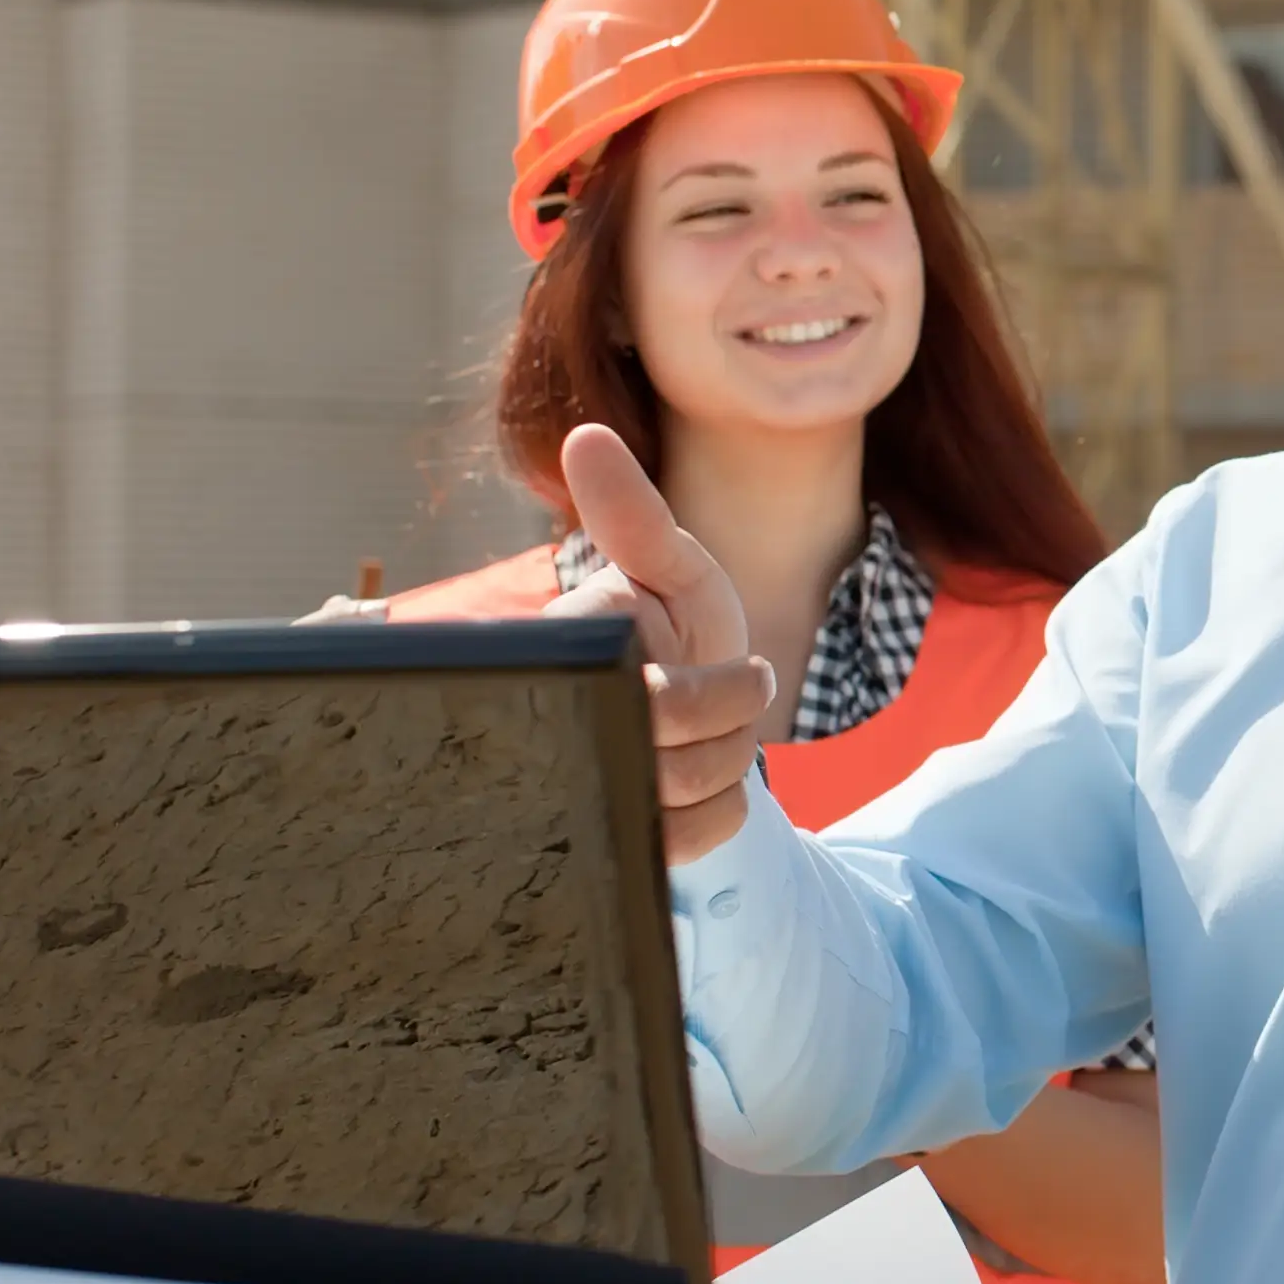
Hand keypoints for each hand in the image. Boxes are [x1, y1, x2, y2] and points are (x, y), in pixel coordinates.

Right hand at [552, 423, 772, 860]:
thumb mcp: (670, 570)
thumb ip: (634, 515)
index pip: (633, 693)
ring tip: (713, 730)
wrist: (700, 721)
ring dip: (726, 760)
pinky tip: (701, 783)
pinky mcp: (606, 846)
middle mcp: (556, 728)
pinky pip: (687, 840)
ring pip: (681, 796)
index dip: (688, 691)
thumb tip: (585, 436)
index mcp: (565, 656)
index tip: (706, 661)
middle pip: (667, 749)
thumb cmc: (675, 631)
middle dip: (724, 716)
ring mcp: (575, 794)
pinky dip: (719, 811)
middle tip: (727, 687)